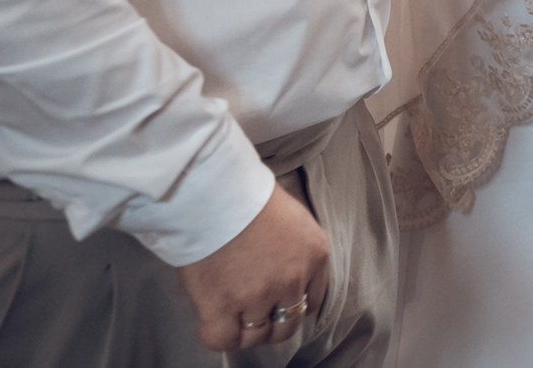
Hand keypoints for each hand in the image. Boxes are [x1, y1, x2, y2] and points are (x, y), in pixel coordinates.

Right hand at [177, 182, 328, 351]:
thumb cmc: (250, 194)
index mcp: (315, 255)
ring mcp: (258, 296)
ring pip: (258, 335)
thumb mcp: (294, 218)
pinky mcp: (223, 305)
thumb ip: (296, 250)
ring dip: (247, 330)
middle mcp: (293, 280)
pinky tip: (218, 322)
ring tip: (233, 315)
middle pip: (289, 324)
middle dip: (273, 322)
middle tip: (254, 312)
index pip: (313, 300)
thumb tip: (281, 270)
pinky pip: (226, 340)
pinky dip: (223, 336)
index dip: (292, 304)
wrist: (216, 191)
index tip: (278, 301)